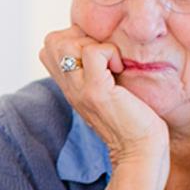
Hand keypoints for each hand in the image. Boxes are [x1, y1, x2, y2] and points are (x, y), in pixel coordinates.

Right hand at [40, 26, 167, 162]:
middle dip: (80, 37)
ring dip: (94, 44)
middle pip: (52, 40)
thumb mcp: (105, 92)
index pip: (49, 46)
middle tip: (103, 57)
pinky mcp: (96, 91)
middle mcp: (68, 86)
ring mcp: (79, 89)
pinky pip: (93, 53)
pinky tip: (120, 70)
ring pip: (65, 43)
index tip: (97, 54)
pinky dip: (110, 53)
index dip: (73, 38)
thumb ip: (96, 72)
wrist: (140, 152)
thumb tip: (103, 46)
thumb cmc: (133, 122)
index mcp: (69, 85)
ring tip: (111, 64)